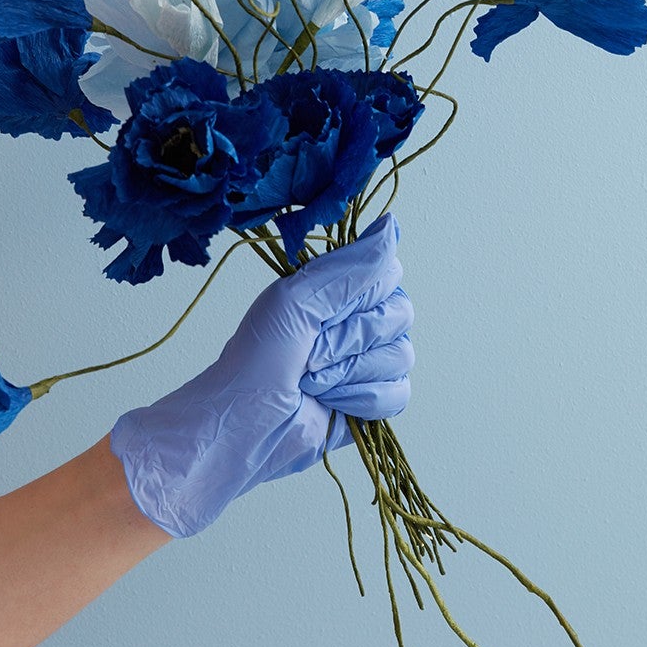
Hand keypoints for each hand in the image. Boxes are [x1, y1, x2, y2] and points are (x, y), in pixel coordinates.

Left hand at [109, 214, 411, 537]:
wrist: (245, 422)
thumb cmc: (257, 358)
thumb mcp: (297, 298)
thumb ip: (350, 265)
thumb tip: (392, 225)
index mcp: (341, 288)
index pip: (388, 274)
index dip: (362, 295)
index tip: (324, 311)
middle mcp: (360, 320)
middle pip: (400, 315)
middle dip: (348, 339)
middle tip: (309, 352)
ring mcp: (369, 360)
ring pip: (400, 356)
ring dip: (350, 373)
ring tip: (312, 380)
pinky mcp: (373, 401)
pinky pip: (398, 393)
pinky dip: (362, 400)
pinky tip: (331, 402)